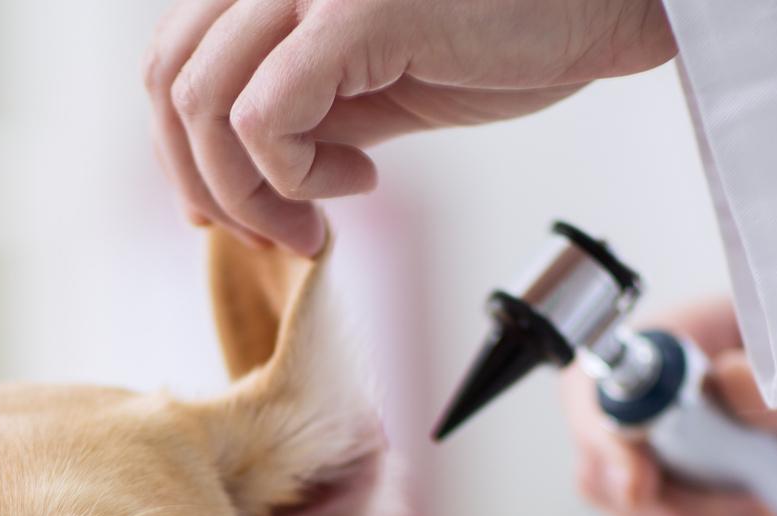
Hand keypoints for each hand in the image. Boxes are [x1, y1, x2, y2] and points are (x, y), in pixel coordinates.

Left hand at [144, 0, 676, 254]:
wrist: (607, 5)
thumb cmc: (505, 35)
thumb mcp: (371, 77)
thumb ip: (300, 108)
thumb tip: (233, 181)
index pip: (172, 59)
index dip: (183, 150)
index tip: (237, 211)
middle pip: (169, 81)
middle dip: (204, 180)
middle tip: (270, 231)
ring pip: (206, 106)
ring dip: (249, 193)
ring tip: (315, 221)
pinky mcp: (353, 12)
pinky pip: (263, 119)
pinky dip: (292, 178)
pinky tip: (361, 182)